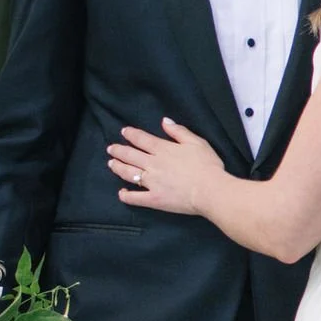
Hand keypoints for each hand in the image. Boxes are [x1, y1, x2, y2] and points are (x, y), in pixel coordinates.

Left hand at [108, 119, 224, 217]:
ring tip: (111, 164)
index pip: (142, 139)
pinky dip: (126, 195)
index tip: (124, 132)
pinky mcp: (154, 199)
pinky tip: (121, 192)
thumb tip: (164, 121)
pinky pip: (135, 198)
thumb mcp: (196, 142)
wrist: (209, 189)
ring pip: (128, 173)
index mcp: (163, 149)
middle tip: (111, 148)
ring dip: (118, 167)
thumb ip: (178, 131)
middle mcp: (153, 164)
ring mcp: (152, 182)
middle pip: (130, 155)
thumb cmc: (207, 165)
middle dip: (118, 150)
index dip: (131, 134)